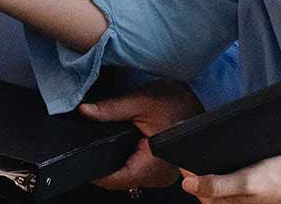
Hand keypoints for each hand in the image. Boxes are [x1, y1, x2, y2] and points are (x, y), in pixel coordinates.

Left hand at [79, 79, 202, 189]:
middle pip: (121, 181)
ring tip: (111, 144)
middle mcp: (161, 175)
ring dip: (116, 165)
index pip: (117, 179)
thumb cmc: (175, 100)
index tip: (82, 158)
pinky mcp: (162, 170)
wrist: (198, 99)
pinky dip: (126, 162)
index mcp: (155, 164)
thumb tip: (84, 111)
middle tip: (96, 145)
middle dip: (105, 167)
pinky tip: (123, 148)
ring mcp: (162, 175)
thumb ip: (110, 108)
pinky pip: (137, 172)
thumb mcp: (139, 101)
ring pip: (128, 178)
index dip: (97, 171)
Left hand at [180, 154, 280, 203]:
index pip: (198, 190)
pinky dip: (228, 168)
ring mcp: (248, 196)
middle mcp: (238, 203)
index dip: (188, 171)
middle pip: (206, 186)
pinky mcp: (257, 188)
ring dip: (212, 167)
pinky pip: (234, 179)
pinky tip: (231, 155)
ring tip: (209, 148)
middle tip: (192, 144)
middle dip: (197, 169)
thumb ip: (219, 186)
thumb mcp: (250, 182)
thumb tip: (187, 186)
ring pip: (220, 182)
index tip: (180, 149)